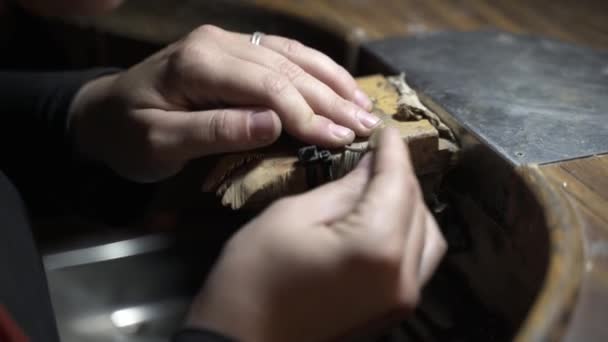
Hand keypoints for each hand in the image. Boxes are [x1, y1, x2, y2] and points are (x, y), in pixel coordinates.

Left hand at [69, 25, 378, 181]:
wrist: (104, 115)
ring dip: (331, 81)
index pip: (267, 86)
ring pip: (291, 56)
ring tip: (364, 106)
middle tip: (366, 127)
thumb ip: (215, 131)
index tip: (338, 140)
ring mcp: (228, 43)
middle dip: (329, 100)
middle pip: (286, 68)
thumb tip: (273, 125)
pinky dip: (315, 71)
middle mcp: (218, 44)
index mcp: (198, 63)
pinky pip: (283, 55)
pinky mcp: (235, 51)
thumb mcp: (161, 142)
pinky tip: (339, 85)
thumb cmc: (128, 136)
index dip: (306, 114)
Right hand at [186, 128, 446, 340]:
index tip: (385, 128)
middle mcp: (403, 276)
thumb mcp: (292, 217)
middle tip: (375, 155)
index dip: (393, 150)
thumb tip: (372, 166)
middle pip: (417, 207)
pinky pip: (417, 261)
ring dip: (408, 205)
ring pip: (427, 235)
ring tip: (381, 186)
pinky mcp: (394, 311)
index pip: (398, 182)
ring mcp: (403, 299)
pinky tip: (383, 219)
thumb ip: (342, 189)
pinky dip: (407, 233)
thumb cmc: (254, 276)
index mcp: (377, 246)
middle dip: (400, 175)